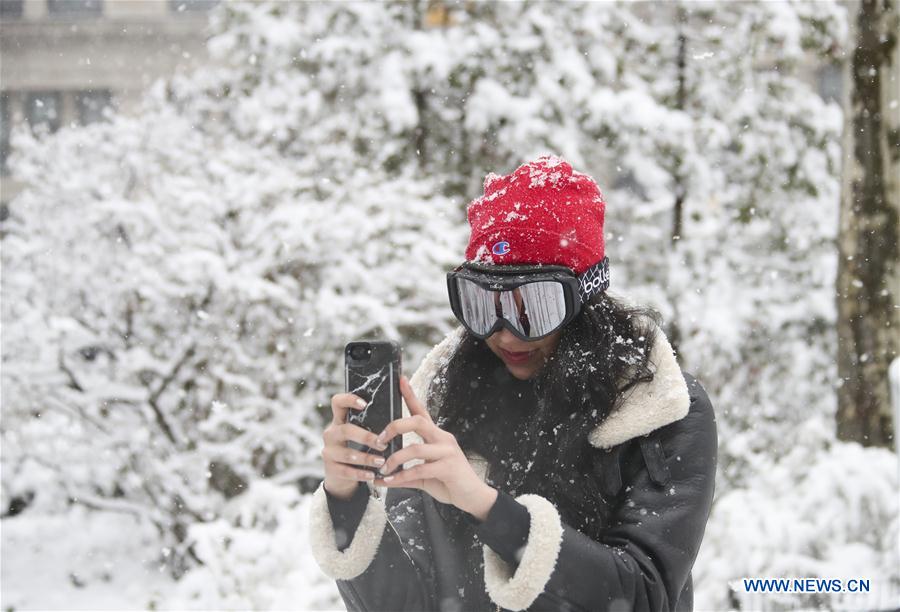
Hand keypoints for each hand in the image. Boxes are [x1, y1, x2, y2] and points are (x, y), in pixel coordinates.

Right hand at [321, 391, 388, 499]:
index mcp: (339, 421)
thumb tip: (396, 417)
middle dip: (366, 437)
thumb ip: (370, 425)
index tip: (364, 404)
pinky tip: (372, 475)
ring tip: (381, 461)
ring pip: (347, 454)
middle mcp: (331, 434)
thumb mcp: (359, 434)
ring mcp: (329, 451)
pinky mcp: (330, 468)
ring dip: (367, 458)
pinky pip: (346, 471)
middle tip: (383, 443)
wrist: (340, 474)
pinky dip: (361, 474)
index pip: (337, 403)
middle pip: (345, 430)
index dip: (348, 400)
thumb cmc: (356, 448)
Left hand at [373, 375, 497, 521]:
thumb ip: (404, 473)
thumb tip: (381, 477)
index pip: (421, 411)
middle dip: (395, 427)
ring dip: (395, 459)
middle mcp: (443, 438)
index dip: (410, 395)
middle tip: (378, 440)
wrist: (473, 497)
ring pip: (415, 448)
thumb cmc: (448, 482)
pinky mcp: (449, 468)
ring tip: (383, 469)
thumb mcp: (423, 475)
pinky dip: (402, 476)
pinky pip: (420, 469)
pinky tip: (390, 481)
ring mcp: (447, 452)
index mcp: (436, 435)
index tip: (400, 379)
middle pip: (417, 421)